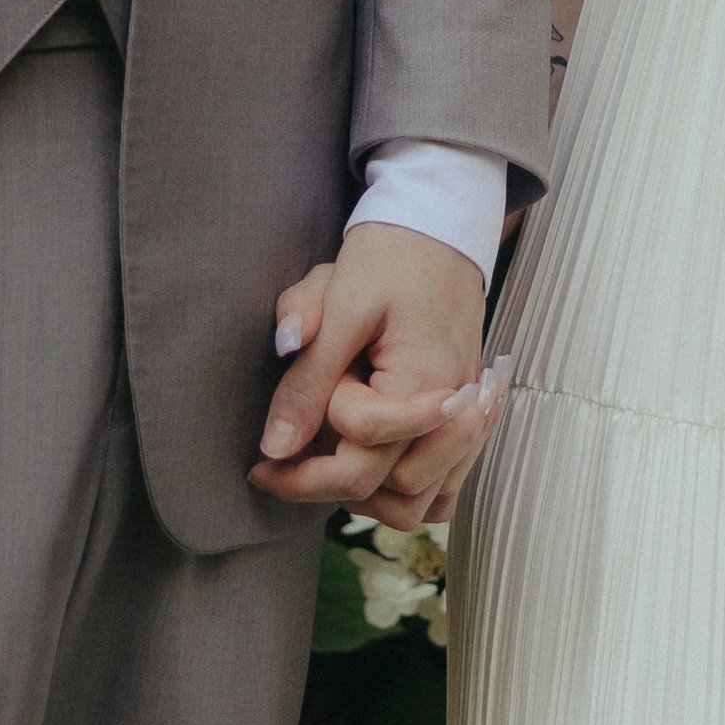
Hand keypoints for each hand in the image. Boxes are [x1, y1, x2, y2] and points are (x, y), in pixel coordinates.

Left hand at [250, 222, 504, 526]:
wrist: (438, 223)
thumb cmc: (388, 255)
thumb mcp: (338, 304)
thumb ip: (308, 378)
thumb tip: (276, 446)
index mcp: (423, 383)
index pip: (361, 464)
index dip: (303, 469)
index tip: (260, 458)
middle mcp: (454, 411)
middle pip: (391, 495)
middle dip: (326, 487)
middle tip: (278, 469)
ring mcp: (465, 417)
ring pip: (421, 502)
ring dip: (368, 496)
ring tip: (321, 464)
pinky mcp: (464, 416)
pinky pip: (444, 483)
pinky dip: (406, 489)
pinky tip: (364, 461)